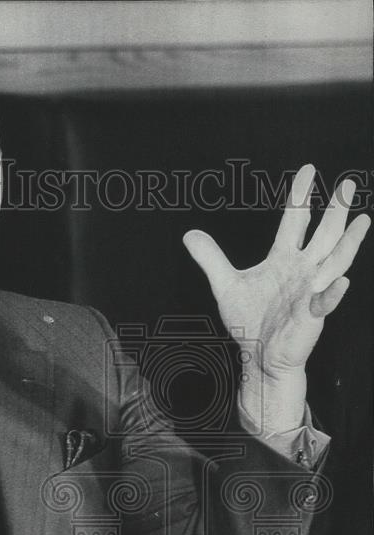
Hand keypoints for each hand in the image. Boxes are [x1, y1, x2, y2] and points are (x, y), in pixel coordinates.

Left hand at [183, 165, 369, 428]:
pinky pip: (324, 303)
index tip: (309, 169)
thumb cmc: (250, 320)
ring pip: (334, 262)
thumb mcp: (225, 284)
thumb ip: (211, 258)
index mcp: (284, 259)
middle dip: (335, 210)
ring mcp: (309, 291)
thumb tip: (190, 234)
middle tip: (348, 183)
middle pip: (323, 234)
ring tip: (362, 221)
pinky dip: (331, 294)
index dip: (300, 195)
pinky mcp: (311, 316)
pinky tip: (340, 282)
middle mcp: (302, 270)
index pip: (295, 220)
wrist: (258, 354)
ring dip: (348, 243)